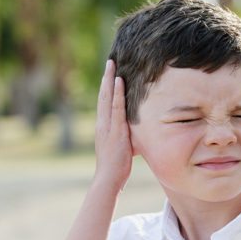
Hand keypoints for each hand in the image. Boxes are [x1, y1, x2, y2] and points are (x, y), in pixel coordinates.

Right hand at [94, 60, 132, 191]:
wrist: (109, 179)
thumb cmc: (117, 166)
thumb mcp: (122, 147)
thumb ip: (127, 137)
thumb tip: (137, 133)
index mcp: (104, 126)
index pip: (105, 102)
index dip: (107, 87)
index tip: (110, 73)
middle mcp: (103, 123)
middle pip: (103, 95)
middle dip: (107, 77)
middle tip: (110, 61)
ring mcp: (107, 125)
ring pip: (107, 98)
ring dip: (110, 80)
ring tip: (112, 64)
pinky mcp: (114, 129)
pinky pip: (116, 108)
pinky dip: (116, 94)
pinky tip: (118, 82)